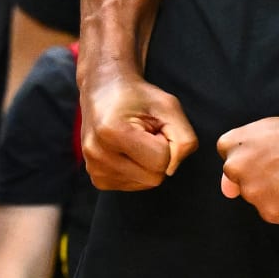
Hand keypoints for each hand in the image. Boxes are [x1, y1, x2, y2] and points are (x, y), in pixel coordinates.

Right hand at [80, 69, 197, 190]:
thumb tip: (173, 168)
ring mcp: (95, 170)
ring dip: (148, 163)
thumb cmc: (138, 97)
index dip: (166, 141)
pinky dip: (138, 170)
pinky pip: (135, 186)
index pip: (161, 160)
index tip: (154, 125)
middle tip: (146, 133)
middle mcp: (97, 154)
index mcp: (111, 131)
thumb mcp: (169, 106)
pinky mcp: (98, 180)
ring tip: (136, 140)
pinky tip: (128, 151)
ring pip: (145, 184)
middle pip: (154, 178)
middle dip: (158, 156)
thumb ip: (183, 138)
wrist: (105, 91)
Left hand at [218, 116, 278, 228]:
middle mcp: (245, 186)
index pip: (232, 171)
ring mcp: (265, 205)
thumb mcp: (259, 130)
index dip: (251, 163)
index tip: (267, 157)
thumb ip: (237, 155)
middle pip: (250, 190)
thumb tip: (227, 191)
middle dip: (263, 182)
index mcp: (234, 162)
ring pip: (268, 206)